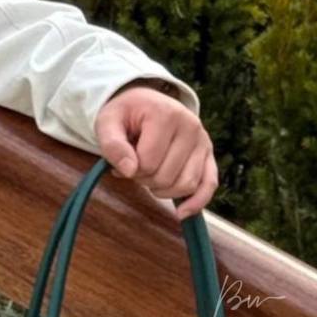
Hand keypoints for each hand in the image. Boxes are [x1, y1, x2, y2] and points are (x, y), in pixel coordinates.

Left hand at [95, 83, 217, 217]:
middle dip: (145, 179)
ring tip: (151, 175)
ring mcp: (202, 140)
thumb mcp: (108, 123)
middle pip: (166, 177)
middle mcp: (191, 125)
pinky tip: (181, 213)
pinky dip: (196, 202)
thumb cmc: (124, 116)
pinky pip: (209, 184)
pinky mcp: (208, 154)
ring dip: (163, 190)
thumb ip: (112, 145)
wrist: (144, 104)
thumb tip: (129, 171)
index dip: (131, 169)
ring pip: (186, 185)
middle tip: (137, 166)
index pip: (148, 162)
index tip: (125, 158)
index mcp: (166, 115)